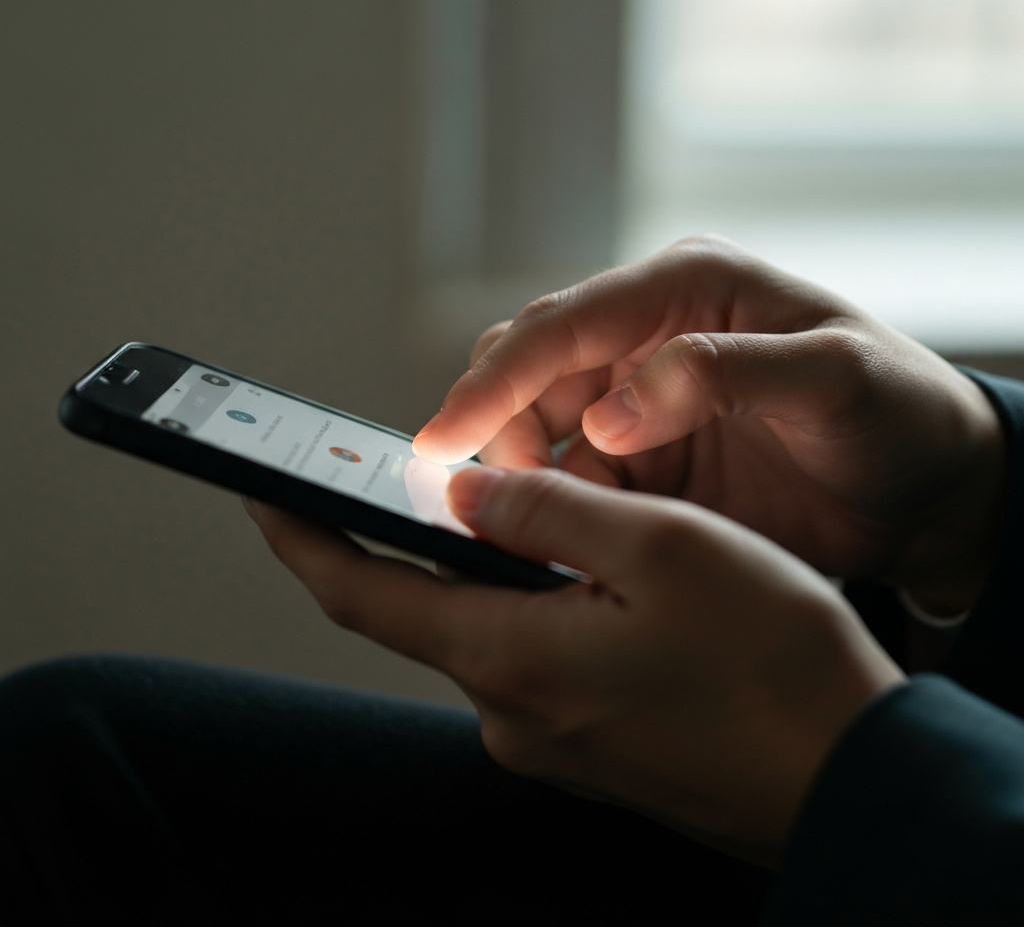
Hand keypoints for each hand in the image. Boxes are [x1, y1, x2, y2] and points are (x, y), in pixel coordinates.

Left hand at [244, 469, 902, 866]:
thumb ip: (544, 509)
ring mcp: (551, 737)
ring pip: (491, 629)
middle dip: (421, 538)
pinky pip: (536, 658)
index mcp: (512, 660)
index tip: (265, 495)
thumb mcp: (660, 547)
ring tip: (551, 514)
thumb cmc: (773, 661)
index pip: (364, 594)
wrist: (853, 774)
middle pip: (430, 608)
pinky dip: (539, 605)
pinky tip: (600, 580)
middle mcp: (514, 712)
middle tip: (432, 474)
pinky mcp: (590, 743)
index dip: (305, 539)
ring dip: (497, 569)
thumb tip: (461, 489)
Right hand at [413, 237, 1004, 615]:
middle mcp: (647, 337)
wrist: (931, 490)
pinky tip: (558, 545)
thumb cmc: (900, 414)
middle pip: (531, 373)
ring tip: (524, 534)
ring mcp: (642, 402)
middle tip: (489, 504)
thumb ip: (723, 374)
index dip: (494, 382)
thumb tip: (612, 411)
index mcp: (684, 289)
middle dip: (498, 432)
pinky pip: (575, 483)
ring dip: (522, 480)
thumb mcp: (834, 379)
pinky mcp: (647, 461)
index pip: (563, 325)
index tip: (441, 441)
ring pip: (541, 432)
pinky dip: (555, 513)